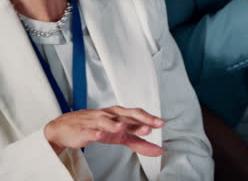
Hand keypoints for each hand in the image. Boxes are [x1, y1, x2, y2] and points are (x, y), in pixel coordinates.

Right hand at [43, 106, 165, 155]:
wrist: (67, 128)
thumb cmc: (98, 128)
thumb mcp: (120, 136)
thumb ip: (139, 142)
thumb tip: (159, 151)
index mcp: (121, 116)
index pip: (137, 115)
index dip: (149, 119)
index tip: (161, 123)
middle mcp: (111, 116)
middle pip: (127, 115)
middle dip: (139, 119)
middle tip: (150, 126)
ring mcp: (96, 122)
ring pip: (107, 121)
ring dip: (116, 124)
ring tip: (124, 127)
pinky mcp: (84, 130)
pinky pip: (90, 131)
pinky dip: (95, 132)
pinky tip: (100, 134)